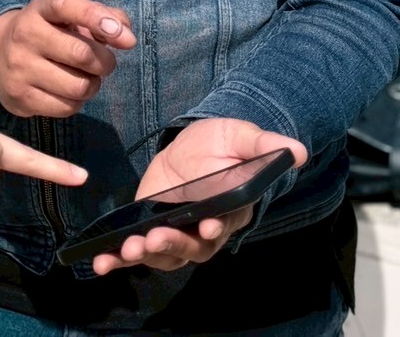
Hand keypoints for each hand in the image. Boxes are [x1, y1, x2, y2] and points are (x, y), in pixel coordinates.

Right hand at [0, 0, 136, 117]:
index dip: (97, 18)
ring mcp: (18, 68)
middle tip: (104, 63)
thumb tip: (127, 39)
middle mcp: (24, 35)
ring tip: (85, 78)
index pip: (67, 6)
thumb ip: (104, 17)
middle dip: (105, 62)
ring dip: (93, 85)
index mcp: (40, 9)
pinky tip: (68, 91)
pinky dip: (77, 102)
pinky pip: (67, 107)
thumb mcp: (70, 16)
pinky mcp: (19, 98)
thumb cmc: (48, 32)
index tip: (125, 38)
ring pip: (78, 86)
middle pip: (82, 54)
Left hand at [90, 118, 306, 275]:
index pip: (225, 223)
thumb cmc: (222, 144)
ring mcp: (177, 232)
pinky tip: (101, 262)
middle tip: (151, 239)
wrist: (193, 145)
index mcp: (230, 208)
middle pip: (192, 247)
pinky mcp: (150, 229)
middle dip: (172, 245)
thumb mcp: (241, 136)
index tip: (207, 226)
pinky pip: (137, 250)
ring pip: (165, 254)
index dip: (216, 227)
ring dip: (144, 256)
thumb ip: (264, 146)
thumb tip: (298, 150)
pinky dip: (118, 260)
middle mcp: (205, 229)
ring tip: (124, 250)